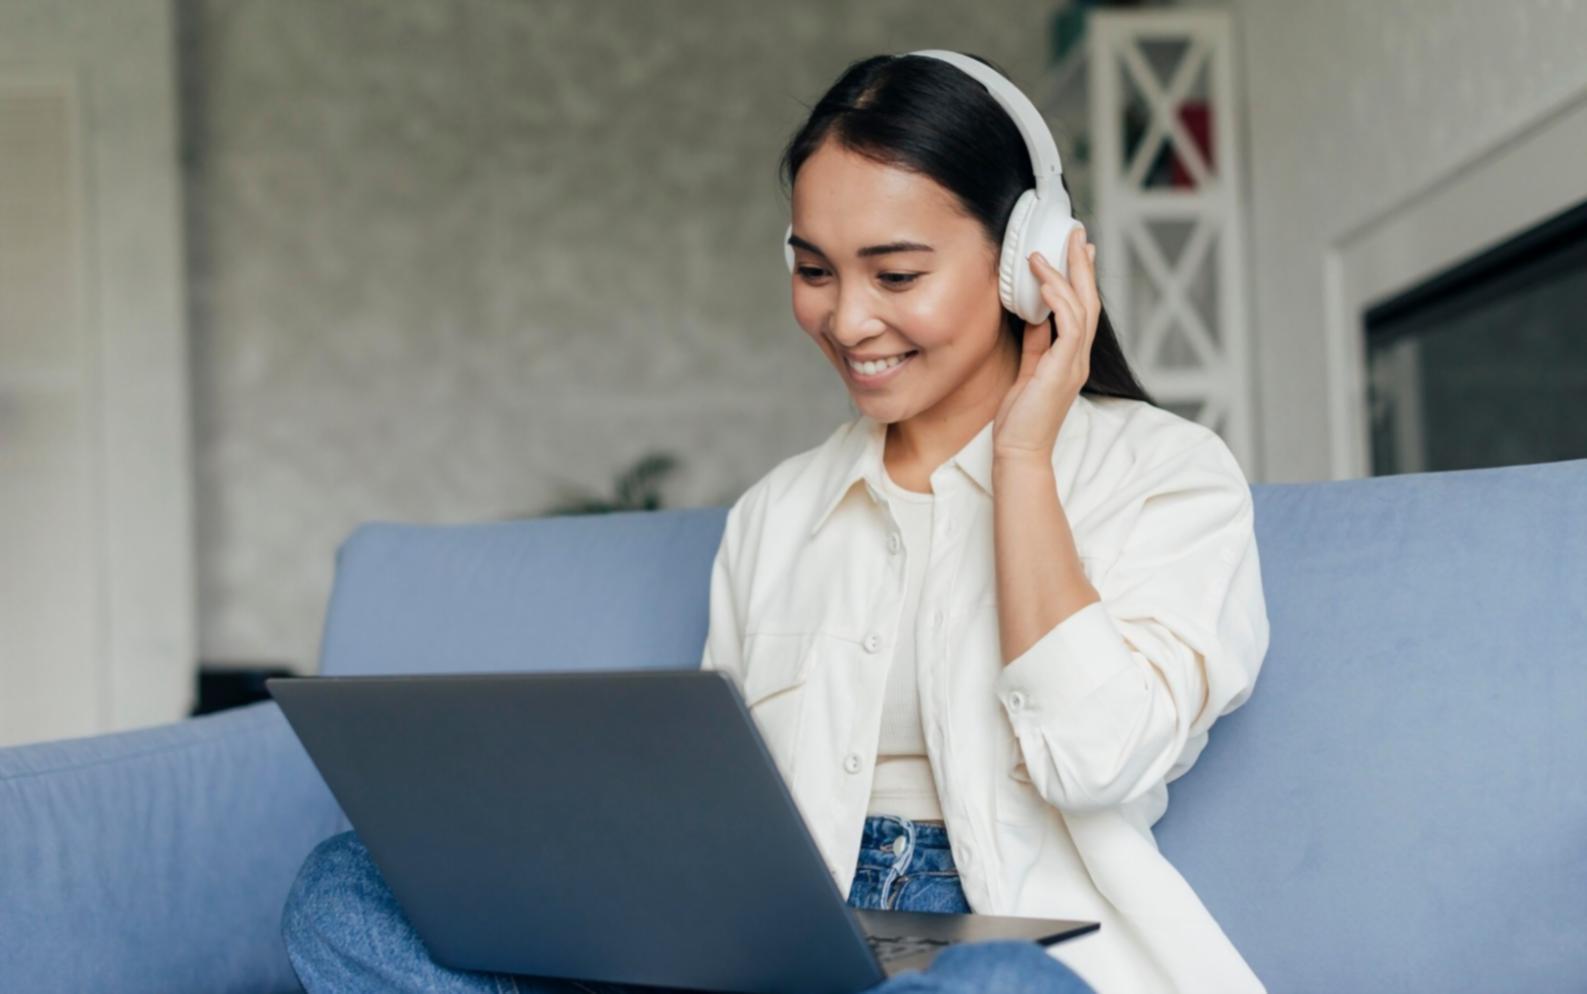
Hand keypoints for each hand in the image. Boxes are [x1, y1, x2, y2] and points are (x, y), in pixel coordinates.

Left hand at [992, 225, 1099, 462]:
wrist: (1020, 452)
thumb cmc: (1020, 419)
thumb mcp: (1027, 371)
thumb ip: (1035, 344)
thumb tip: (1034, 315)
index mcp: (1070, 357)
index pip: (1081, 309)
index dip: (1080, 277)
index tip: (1076, 250)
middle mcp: (1077, 358)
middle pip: (1088, 301)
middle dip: (1081, 265)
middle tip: (1076, 233)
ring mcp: (1073, 364)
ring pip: (1080, 308)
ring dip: (1065, 276)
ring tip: (1047, 252)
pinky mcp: (1063, 370)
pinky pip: (1067, 328)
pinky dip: (1058, 302)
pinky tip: (1045, 284)